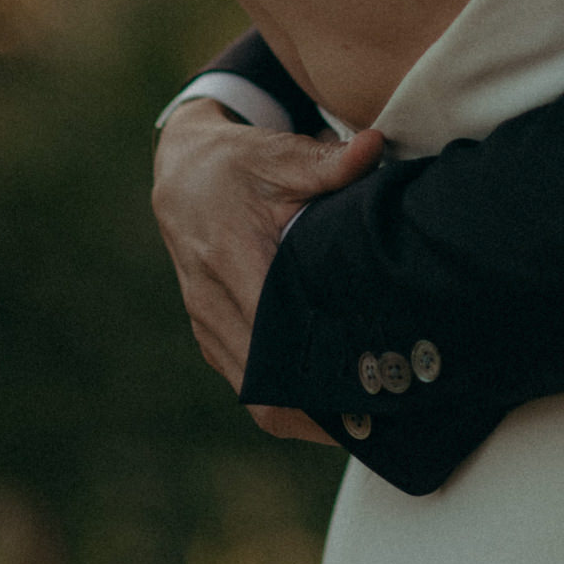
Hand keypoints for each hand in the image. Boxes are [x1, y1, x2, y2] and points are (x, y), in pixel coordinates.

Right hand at [152, 97, 383, 397]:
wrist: (182, 172)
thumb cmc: (239, 163)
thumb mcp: (280, 154)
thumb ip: (329, 161)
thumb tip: (375, 146)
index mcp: (232, 258)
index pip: (274, 332)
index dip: (316, 368)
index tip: (368, 384)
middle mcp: (212, 300)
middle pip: (264, 383)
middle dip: (319, 407)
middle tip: (381, 415)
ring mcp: (206, 322)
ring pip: (254, 392)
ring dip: (301, 409)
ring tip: (363, 417)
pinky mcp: (208, 331)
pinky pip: (244, 380)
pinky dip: (282, 397)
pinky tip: (326, 396)